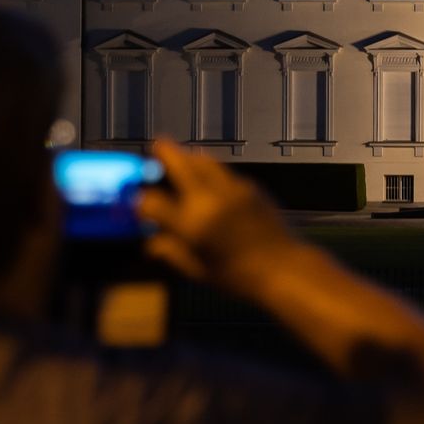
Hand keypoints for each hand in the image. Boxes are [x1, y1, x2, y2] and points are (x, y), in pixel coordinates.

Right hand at [135, 139, 300, 297]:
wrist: (283, 268)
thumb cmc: (237, 277)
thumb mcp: (198, 271)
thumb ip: (171, 253)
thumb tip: (151, 244)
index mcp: (190, 223)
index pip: (152, 201)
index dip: (141, 201)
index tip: (140, 203)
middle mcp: (208, 199)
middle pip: (178, 162)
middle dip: (162, 152)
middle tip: (155, 146)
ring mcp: (232, 189)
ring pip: (203, 160)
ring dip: (189, 157)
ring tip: (182, 159)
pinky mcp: (251, 187)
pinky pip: (225, 172)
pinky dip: (212, 172)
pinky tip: (211, 182)